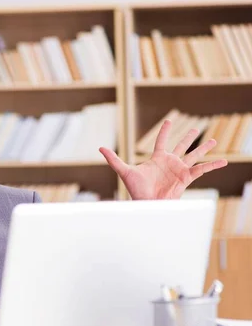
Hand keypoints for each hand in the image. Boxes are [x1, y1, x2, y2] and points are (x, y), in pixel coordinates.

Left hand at [99, 119, 227, 199]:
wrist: (147, 203)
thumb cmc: (136, 190)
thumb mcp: (124, 171)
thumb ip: (113, 159)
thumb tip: (100, 148)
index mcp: (157, 158)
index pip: (162, 141)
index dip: (165, 131)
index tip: (169, 121)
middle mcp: (170, 162)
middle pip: (181, 146)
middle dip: (188, 138)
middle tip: (196, 129)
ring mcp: (179, 169)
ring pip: (193, 155)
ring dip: (203, 148)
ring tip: (213, 140)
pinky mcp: (186, 177)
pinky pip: (202, 169)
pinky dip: (213, 165)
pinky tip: (224, 160)